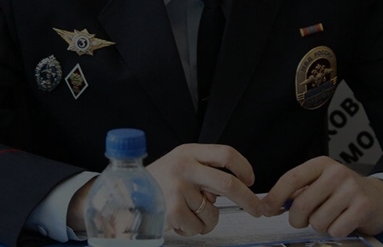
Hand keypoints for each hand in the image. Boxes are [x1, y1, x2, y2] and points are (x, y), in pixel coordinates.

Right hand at [147, 144, 262, 235]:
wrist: (126, 195)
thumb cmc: (157, 183)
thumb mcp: (179, 165)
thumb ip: (205, 172)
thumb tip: (234, 190)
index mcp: (189, 152)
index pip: (225, 154)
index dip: (244, 167)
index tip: (250, 180)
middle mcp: (184, 166)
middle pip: (228, 184)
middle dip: (248, 200)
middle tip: (256, 210)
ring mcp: (178, 187)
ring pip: (212, 212)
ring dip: (207, 221)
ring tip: (189, 214)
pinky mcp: (173, 208)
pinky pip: (198, 226)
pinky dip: (193, 229)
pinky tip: (179, 220)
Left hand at [260, 156, 382, 237]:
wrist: (381, 198)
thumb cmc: (344, 192)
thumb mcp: (320, 183)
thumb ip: (297, 192)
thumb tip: (269, 205)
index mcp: (321, 164)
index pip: (291, 179)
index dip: (275, 197)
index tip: (266, 210)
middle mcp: (336, 173)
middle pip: (301, 205)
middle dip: (298, 219)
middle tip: (305, 220)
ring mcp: (351, 189)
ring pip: (317, 221)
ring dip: (320, 226)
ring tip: (331, 217)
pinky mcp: (362, 207)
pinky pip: (335, 230)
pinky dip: (336, 232)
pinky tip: (344, 222)